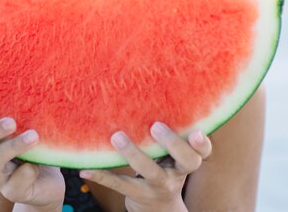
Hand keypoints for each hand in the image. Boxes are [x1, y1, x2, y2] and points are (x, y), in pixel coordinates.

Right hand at [0, 114, 64, 209]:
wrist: (48, 182)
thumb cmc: (34, 148)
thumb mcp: (24, 127)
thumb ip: (16, 111)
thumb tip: (19, 79)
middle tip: (11, 121)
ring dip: (12, 146)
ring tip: (33, 136)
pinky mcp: (16, 192)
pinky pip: (14, 185)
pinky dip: (26, 172)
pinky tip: (37, 164)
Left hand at [79, 122, 211, 211]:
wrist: (157, 209)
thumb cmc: (163, 168)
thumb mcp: (171, 154)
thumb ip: (170, 133)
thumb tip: (155, 88)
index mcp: (186, 160)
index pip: (202, 152)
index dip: (202, 143)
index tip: (196, 132)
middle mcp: (176, 173)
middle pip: (187, 161)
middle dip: (173, 143)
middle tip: (156, 126)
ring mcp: (158, 185)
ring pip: (150, 171)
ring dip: (133, 154)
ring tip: (117, 137)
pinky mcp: (137, 195)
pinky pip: (119, 185)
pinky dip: (101, 176)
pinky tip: (85, 169)